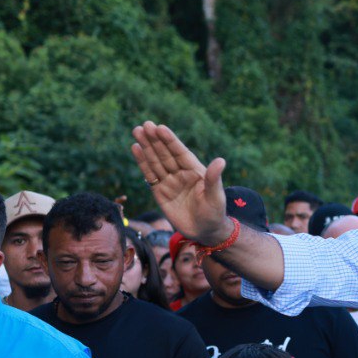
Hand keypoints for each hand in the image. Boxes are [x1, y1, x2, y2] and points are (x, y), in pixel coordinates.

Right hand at [130, 122, 230, 243]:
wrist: (205, 232)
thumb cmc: (214, 212)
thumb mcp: (216, 196)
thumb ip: (214, 179)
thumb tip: (221, 161)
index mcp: (195, 171)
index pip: (180, 152)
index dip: (170, 140)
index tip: (160, 127)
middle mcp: (181, 173)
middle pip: (165, 154)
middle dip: (155, 140)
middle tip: (144, 125)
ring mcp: (169, 182)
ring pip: (156, 161)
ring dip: (146, 147)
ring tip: (137, 131)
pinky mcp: (159, 192)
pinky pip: (150, 175)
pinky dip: (142, 162)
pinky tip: (136, 149)